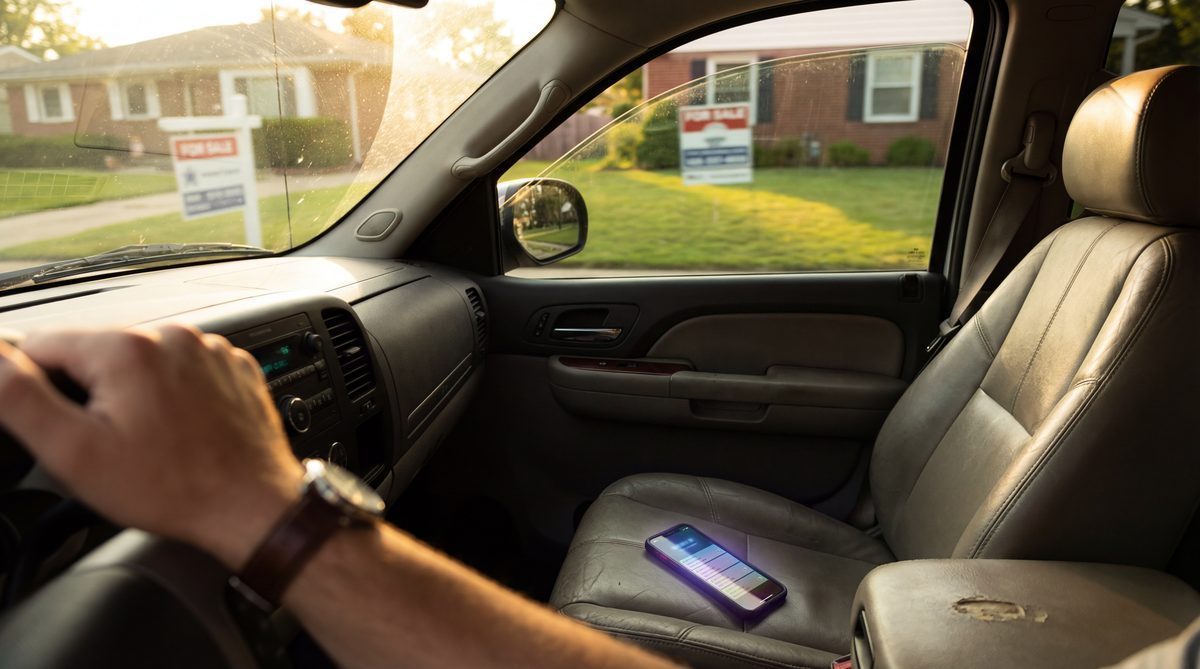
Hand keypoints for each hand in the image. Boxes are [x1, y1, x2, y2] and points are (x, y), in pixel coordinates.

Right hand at [0, 325, 303, 569]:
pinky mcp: (232, 367)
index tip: (63, 426)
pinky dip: (172, 395)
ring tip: (149, 440)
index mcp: (126, 347)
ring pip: (140, 362)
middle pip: (95, 353)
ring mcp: (208, 349)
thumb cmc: (171, 487)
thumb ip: (19, 398)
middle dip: (90, 393)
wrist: (251, 507)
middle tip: (111, 442)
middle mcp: (172, 336)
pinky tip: (179, 432)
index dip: (39, 388)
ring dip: (133, 393)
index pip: (43, 345)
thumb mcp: (75, 451)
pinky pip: (182, 371)